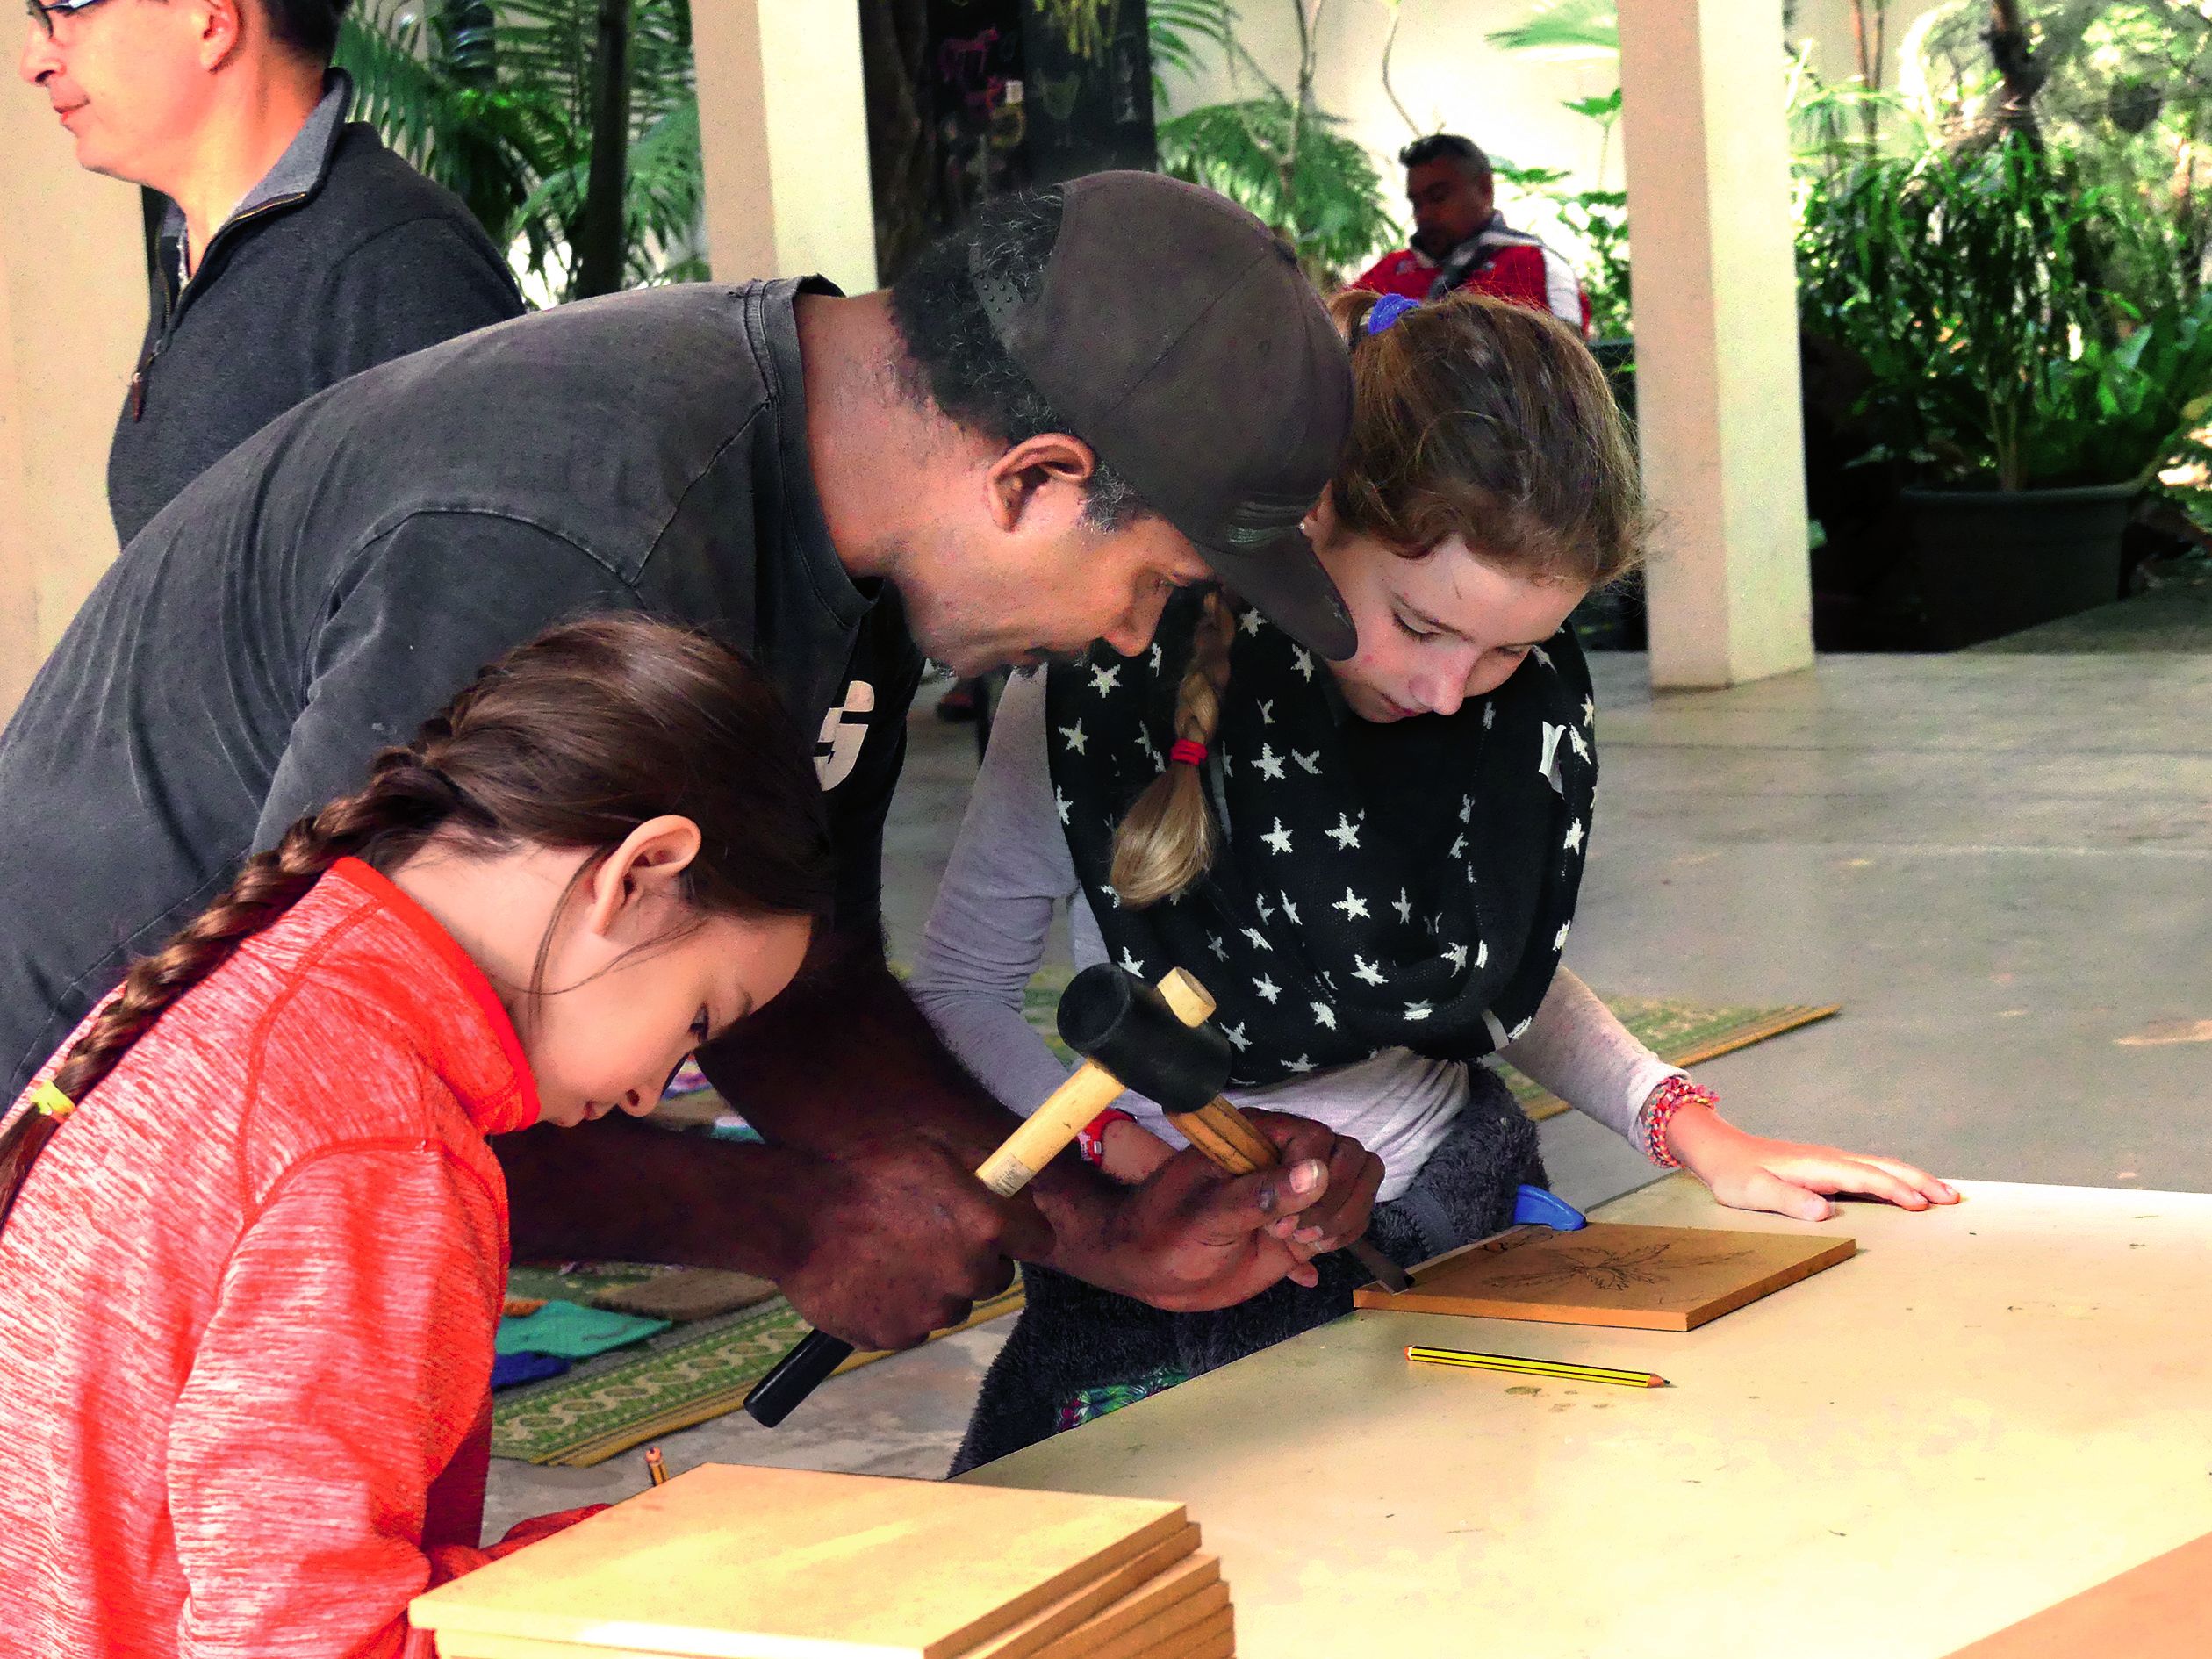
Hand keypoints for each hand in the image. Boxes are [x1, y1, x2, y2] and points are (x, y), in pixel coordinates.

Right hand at [774, 1132, 1054, 1349]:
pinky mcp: (898, 1335)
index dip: (1020, 1232)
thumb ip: (984, 1174)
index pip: (1039, 1240)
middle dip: (973, 1259)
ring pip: (951, 1301)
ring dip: (934, 1285)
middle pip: (994, 1276)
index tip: (1004, 1227)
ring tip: (891, 1255)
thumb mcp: (933, 1152)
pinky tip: (871, 1278)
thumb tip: (1016, 1186)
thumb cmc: (864, 1172)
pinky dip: (898, 1307)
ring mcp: (934, 1310)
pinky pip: (912, 1323)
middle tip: (933, 1237)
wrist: (797, 1216)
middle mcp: (970, 1273)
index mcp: (988, 1225)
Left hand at [1086, 1113, 1384, 1310]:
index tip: (1282, 1222)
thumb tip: (1314, 1174)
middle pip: (1350, 1157)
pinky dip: (1343, 1238)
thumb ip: (1259, 1196)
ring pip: (1358, 1185)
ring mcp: (1296, 1192)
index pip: (1319, 1138)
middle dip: (1336, 1200)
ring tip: (1306, 1244)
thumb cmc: (1165, 1232)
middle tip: (1296, 1236)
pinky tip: (1307, 1262)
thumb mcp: (1205, 1214)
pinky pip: (1347, 1219)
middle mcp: (1283, 1157)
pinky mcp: (1303, 1225)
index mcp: (1256, 1138)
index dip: (1313, 1179)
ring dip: (1346, 1217)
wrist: (1150, 1267)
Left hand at [1665, 1104, 1958, 1221]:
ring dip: (1915, 1180)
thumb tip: (1824, 1212)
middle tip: (1954, 1199)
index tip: (1923, 1206)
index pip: (1866, 1176)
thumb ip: (1787, 1200)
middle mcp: (1832, 1160)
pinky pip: (1872, 1172)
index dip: (1895, 1190)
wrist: (1721, 1152)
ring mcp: (1833, 1162)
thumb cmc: (1735, 1175)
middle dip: (1921, 1182)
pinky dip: (1897, 1180)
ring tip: (1946, 1196)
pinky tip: (1908, 1192)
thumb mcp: (1753, 1192)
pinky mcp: (1830, 1168)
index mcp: (1819, 1166)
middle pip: (1885, 1167)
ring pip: (1882, 1168)